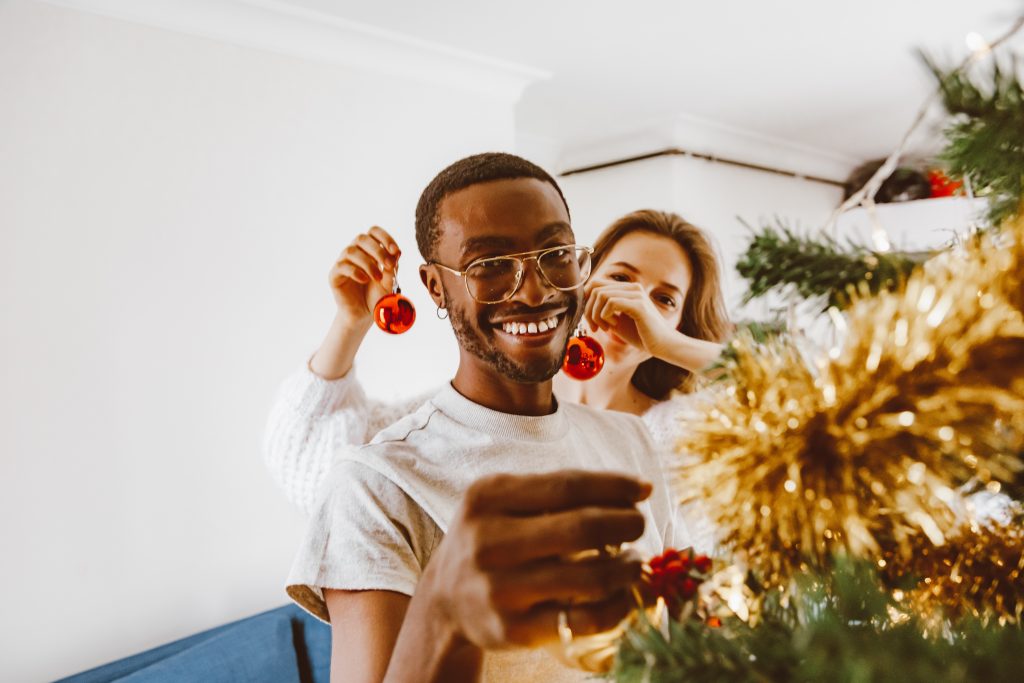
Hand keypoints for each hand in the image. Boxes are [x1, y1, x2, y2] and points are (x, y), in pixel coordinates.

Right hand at [328, 226, 400, 325]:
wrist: (364, 315)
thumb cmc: (377, 296)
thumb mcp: (390, 281)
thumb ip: (392, 267)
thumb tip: (397, 251)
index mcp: (369, 249)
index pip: (374, 231)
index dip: (385, 237)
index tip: (395, 250)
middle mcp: (355, 252)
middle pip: (362, 238)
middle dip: (378, 250)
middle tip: (389, 265)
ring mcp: (343, 262)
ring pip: (351, 251)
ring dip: (368, 263)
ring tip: (377, 278)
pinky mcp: (334, 275)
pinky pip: (342, 266)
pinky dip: (356, 271)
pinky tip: (364, 280)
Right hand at [418, 470, 649, 650]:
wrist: (445, 598)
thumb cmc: (492, 536)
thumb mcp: (504, 501)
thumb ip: (559, 489)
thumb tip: (638, 488)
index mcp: (486, 498)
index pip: (566, 486)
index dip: (613, 487)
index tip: (642, 490)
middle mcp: (488, 542)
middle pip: (582, 529)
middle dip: (625, 524)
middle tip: (638, 526)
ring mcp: (500, 590)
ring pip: (590, 578)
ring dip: (627, 568)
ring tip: (634, 561)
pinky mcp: (513, 630)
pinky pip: (584, 621)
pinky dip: (617, 607)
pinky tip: (623, 595)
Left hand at [584, 278, 674, 355]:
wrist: (663, 345)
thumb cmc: (641, 334)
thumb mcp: (616, 321)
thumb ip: (603, 311)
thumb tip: (585, 307)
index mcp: (627, 289)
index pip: (596, 284)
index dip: (586, 301)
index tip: (590, 320)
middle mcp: (632, 287)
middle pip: (595, 288)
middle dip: (589, 310)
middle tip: (595, 327)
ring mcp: (636, 294)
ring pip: (601, 295)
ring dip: (597, 314)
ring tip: (606, 328)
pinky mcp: (638, 305)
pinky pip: (611, 302)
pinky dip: (606, 316)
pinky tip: (613, 326)